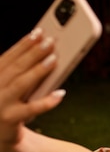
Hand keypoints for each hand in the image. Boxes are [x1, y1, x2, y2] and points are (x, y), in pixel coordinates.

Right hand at [0, 30, 63, 151]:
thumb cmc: (6, 107)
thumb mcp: (7, 89)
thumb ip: (17, 73)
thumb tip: (42, 53)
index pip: (7, 58)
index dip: (23, 44)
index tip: (38, 32)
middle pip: (15, 68)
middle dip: (33, 52)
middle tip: (51, 41)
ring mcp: (0, 105)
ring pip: (21, 84)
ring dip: (38, 70)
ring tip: (54, 59)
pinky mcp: (11, 120)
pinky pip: (32, 109)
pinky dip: (47, 101)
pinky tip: (61, 93)